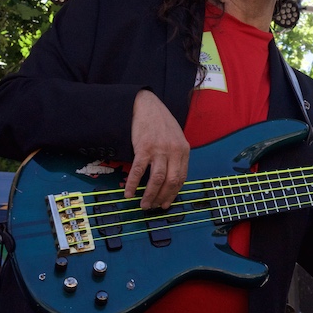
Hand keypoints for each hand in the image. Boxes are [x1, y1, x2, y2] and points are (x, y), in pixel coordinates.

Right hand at [124, 90, 188, 209]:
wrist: (147, 105)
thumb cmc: (161, 122)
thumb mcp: (176, 138)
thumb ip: (176, 156)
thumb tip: (171, 178)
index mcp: (184, 150)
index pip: (181, 178)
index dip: (173, 193)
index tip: (166, 203)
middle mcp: (173, 151)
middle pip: (170, 182)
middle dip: (162, 198)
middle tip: (154, 207)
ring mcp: (159, 150)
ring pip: (156, 179)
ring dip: (149, 195)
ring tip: (143, 204)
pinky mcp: (143, 148)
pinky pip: (138, 171)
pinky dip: (132, 184)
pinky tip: (129, 193)